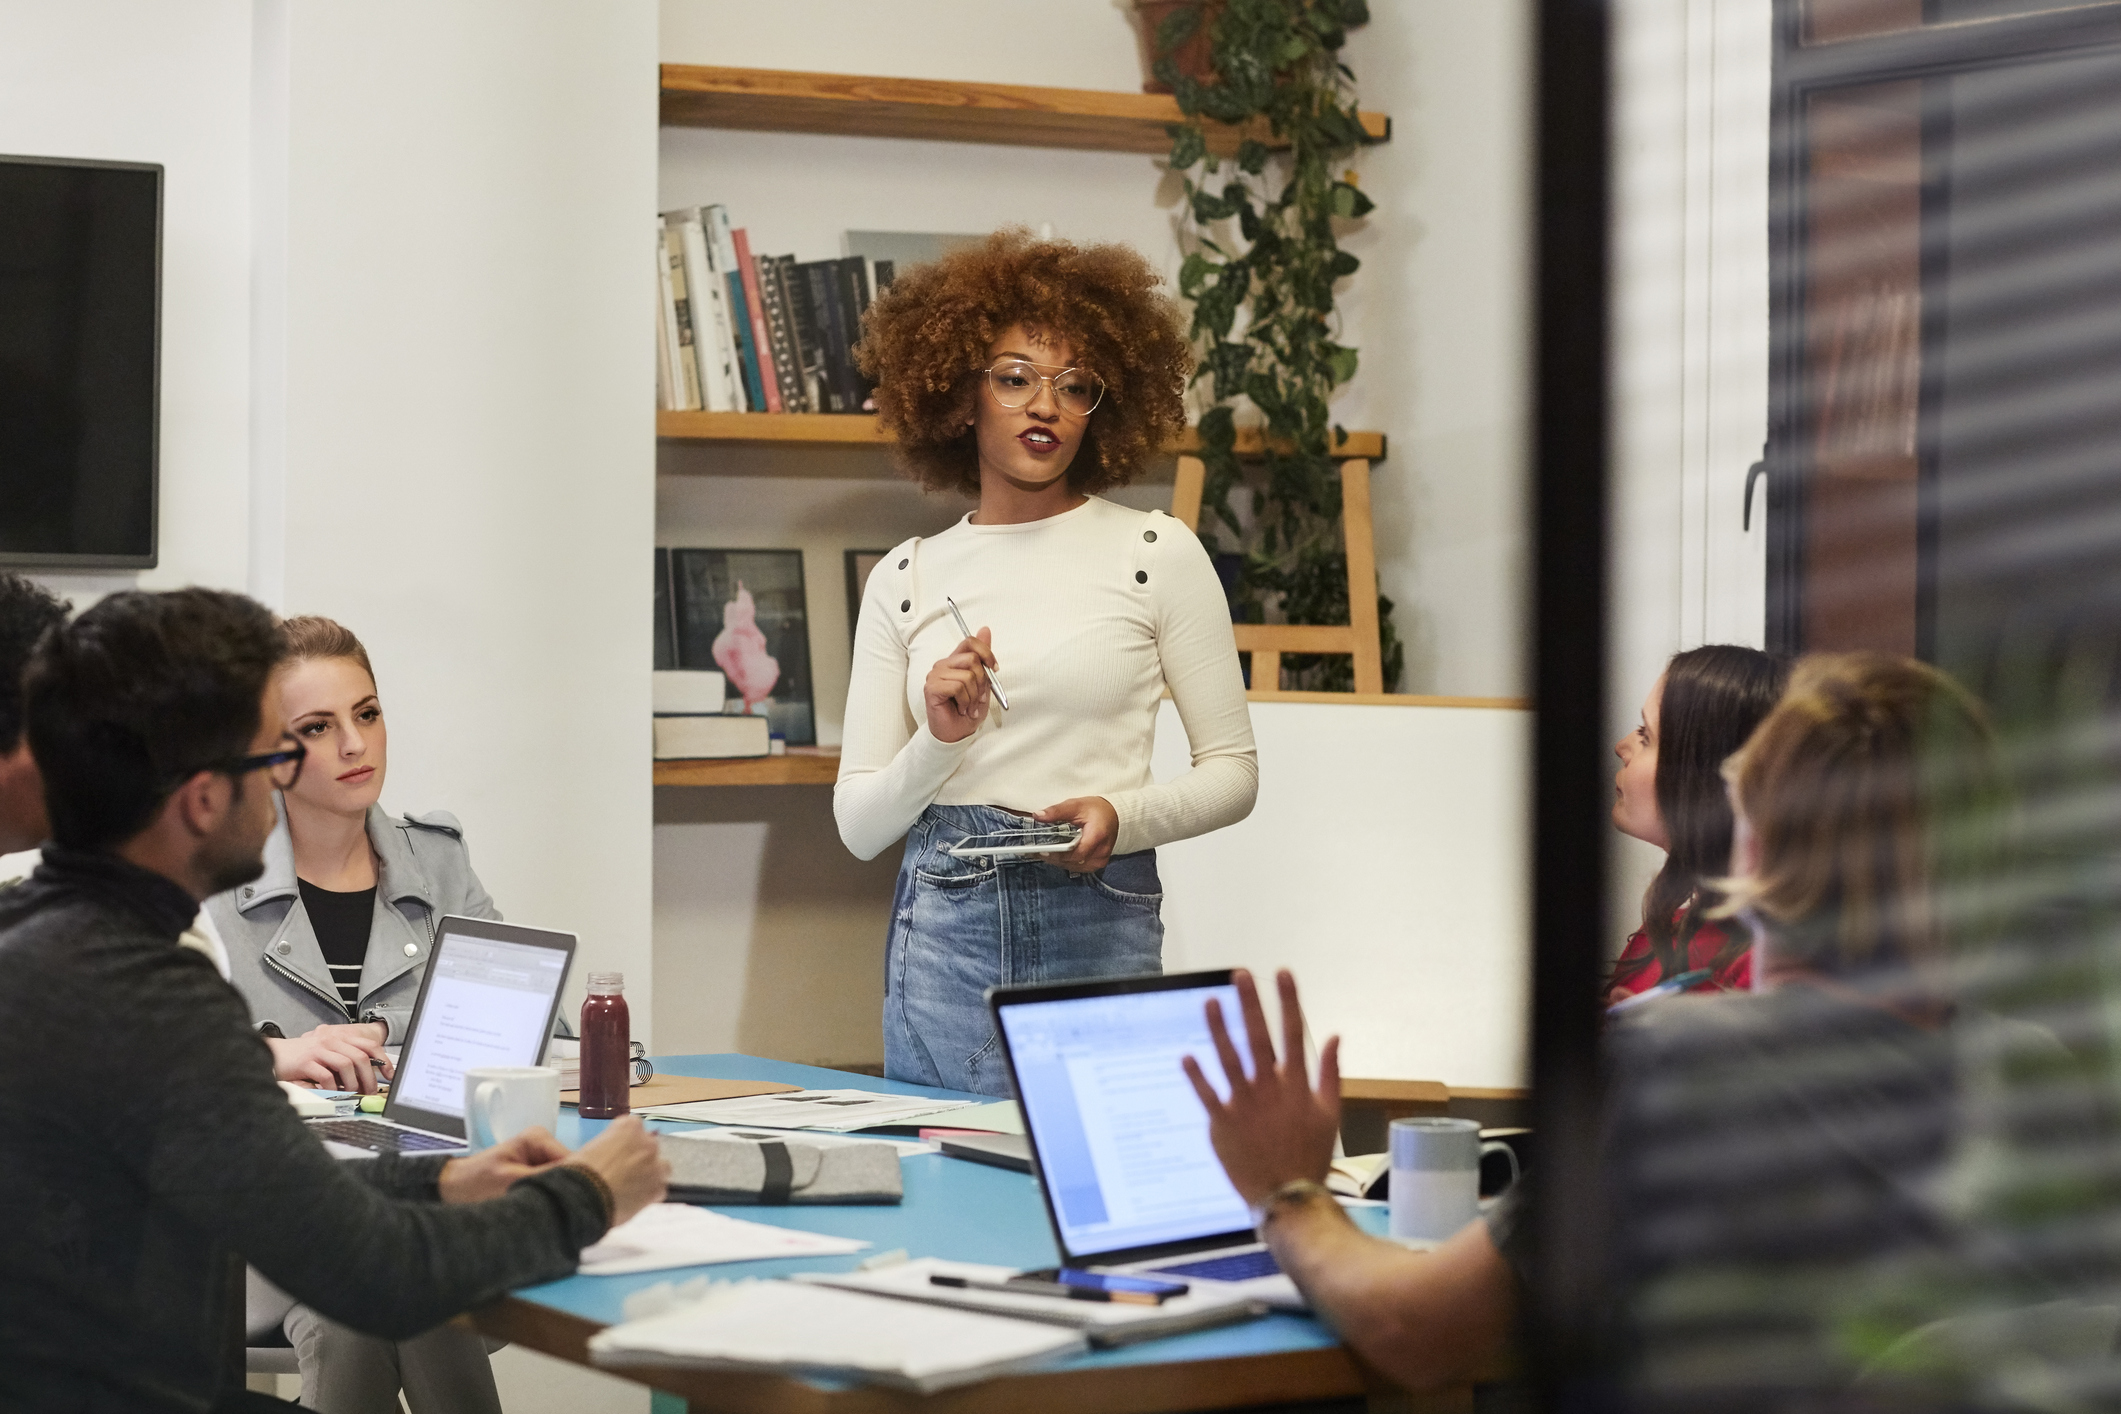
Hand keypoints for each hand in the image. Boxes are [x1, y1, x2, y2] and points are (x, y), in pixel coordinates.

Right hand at [266, 1021, 390, 1091]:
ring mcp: (319, 1050)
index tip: (389, 1075)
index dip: (383, 1060)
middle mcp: (332, 1041)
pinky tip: (333, 1093)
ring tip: (352, 1094)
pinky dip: (333, 1087)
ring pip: (346, 1065)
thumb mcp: (327, 1053)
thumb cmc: (303, 1057)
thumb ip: (344, 1059)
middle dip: (369, 1077)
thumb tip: (366, 1077)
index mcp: (340, 1038)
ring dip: (352, 1083)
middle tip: (370, 1092)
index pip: (369, 1045)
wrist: (274, 1053)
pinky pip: (326, 1076)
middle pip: (360, 1057)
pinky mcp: (306, 1062)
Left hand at [437, 1126, 570, 1203]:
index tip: (577, 1205)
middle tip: (560, 1212)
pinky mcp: (536, 1176)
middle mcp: (545, 1146)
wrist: (449, 1193)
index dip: (577, 1182)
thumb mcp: (510, 1181)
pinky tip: (545, 1213)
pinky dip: (549, 1201)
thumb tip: (580, 1184)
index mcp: (539, 1138)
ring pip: (563, 1182)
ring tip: (549, 1214)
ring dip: (557, 1198)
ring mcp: (541, 1161)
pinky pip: (552, 1188)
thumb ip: (544, 1178)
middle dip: (567, 1192)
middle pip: (570, 1171)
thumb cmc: (474, 1184)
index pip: (573, 1160)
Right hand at [565, 1116, 669, 1226]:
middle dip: (639, 1158)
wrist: (585, 1196)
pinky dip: (650, 1195)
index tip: (617, 1154)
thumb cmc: (581, 1171)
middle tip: (624, 1172)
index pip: (634, 1128)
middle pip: (649, 1147)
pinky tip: (635, 1201)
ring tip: (633, 1187)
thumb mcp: (590, 1149)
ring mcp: (656, 1164)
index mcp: (629, 1126)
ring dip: (651, 1174)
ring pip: (661, 1167)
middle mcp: (647, 1141)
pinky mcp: (659, 1186)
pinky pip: (659, 1189)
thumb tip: (605, 1156)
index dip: (625, 1144)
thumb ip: (607, 1146)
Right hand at [924, 630, 996, 743]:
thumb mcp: (983, 683)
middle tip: (978, 697)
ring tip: (968, 706)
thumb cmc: (967, 710)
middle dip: (982, 682)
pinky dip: (964, 701)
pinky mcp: (931, 687)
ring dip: (973, 696)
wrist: (956, 733)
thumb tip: (985, 629)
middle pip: (972, 659)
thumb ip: (983, 657)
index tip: (994, 669)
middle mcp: (943, 664)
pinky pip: (958, 687)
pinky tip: (960, 708)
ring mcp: (935, 675)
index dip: (986, 653)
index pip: (970, 642)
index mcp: (955, 661)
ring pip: (967, 675)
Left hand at [1035, 797, 1117, 873]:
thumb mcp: (1075, 805)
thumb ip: (1057, 811)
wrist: (1112, 814)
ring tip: (1047, 854)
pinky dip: (1068, 863)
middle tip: (1040, 852)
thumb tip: (1038, 815)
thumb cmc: (1096, 810)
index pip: (1076, 853)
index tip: (1043, 851)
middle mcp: (1101, 851)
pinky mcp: (1098, 863)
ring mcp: (1100, 859)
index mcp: (1097, 836)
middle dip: (1055, 858)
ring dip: (1060, 862)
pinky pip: (1080, 867)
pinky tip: (1059, 856)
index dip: (1058, 854)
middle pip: (1074, 862)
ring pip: (1075, 867)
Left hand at [1181, 968, 1340, 1204]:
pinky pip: (1207, 1095)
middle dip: (1249, 1003)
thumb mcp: (1331, 1113)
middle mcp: (1269, 1089)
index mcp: (1296, 1084)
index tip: (1282, 973)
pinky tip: (1186, 1056)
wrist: (1288, 1196)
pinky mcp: (1223, 1124)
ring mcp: (1244, 1105)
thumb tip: (1335, 1036)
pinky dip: (1196, 1076)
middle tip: (1240, 975)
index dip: (1288, 1001)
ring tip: (1210, 1001)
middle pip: (1258, 1038)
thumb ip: (1332, 1073)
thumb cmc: (1311, 1154)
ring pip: (1228, 1059)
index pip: (1293, 1033)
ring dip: (1218, 1029)